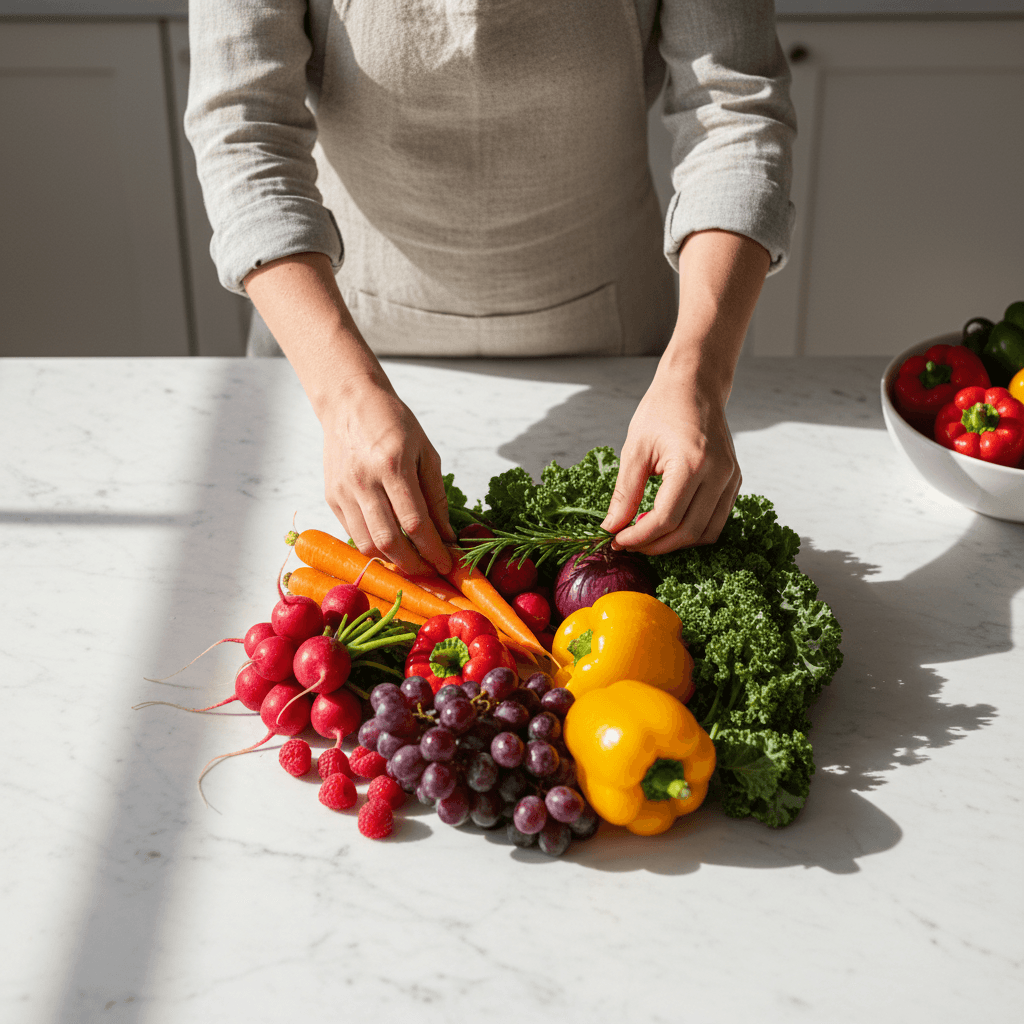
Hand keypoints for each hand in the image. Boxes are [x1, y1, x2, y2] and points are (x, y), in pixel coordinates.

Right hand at [320, 376, 454, 575]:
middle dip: (413, 564)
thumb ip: (436, 495)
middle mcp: (364, 481)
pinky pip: (353, 533)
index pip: (415, 523)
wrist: (349, 403)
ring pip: (367, 544)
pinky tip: (390, 545)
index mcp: (393, 465)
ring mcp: (344, 491)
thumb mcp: (425, 452)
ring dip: (392, 561)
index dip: (433, 550)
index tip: (447, 563)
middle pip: (389, 541)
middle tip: (430, 571)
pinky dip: (373, 546)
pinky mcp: (331, 497)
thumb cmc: (393, 423)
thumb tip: (446, 534)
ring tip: (412, 562)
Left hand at [600, 369, 740, 552]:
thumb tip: (612, 528)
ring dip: (675, 543)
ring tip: (646, 536)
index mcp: (692, 464)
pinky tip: (667, 524)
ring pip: (706, 533)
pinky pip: (716, 521)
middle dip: (655, 545)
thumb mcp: (634, 450)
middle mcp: (719, 474)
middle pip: (687, 532)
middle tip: (629, 543)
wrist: (694, 385)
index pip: (666, 519)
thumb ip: (624, 494)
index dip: (639, 537)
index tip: (617, 540)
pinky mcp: (734, 481)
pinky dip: (692, 531)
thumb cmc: (662, 410)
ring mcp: (731, 479)